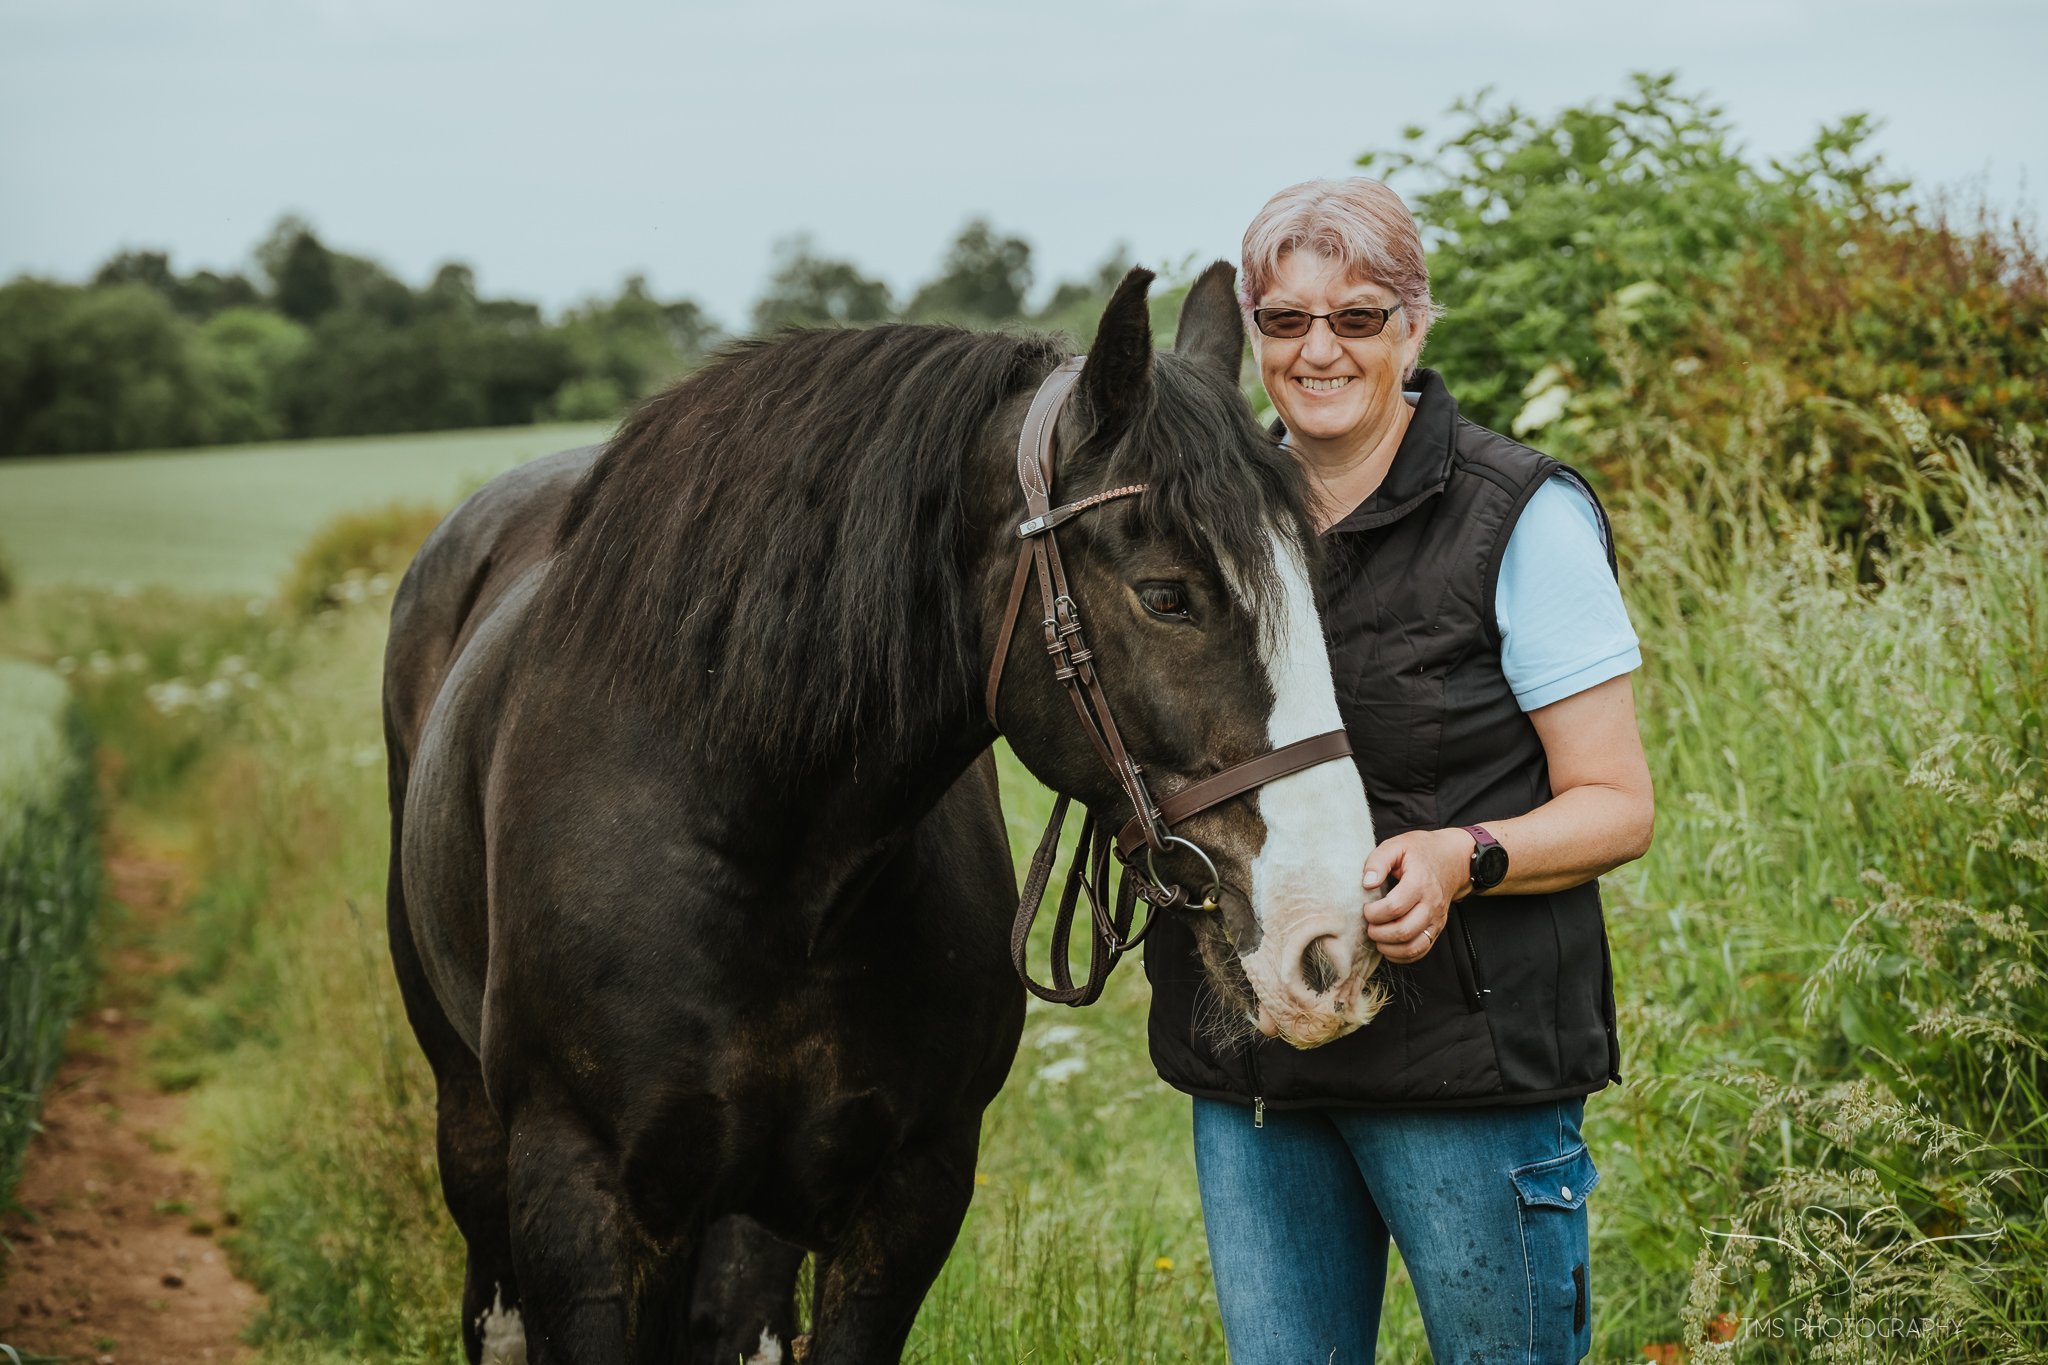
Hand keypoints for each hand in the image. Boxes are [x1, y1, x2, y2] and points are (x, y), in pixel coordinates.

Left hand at [1360, 828, 1473, 964]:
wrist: (1452, 859)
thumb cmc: (1420, 852)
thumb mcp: (1397, 846)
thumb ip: (1378, 861)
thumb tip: (1367, 883)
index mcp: (1420, 882)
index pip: (1395, 907)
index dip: (1374, 912)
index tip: (1366, 907)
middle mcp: (1431, 904)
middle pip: (1403, 930)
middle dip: (1378, 932)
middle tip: (1368, 924)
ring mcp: (1437, 919)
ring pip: (1413, 946)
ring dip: (1389, 947)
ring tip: (1376, 936)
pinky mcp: (1437, 929)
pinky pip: (1421, 951)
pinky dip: (1402, 955)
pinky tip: (1388, 946)